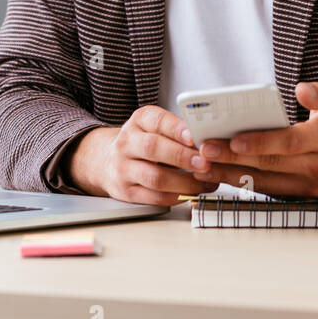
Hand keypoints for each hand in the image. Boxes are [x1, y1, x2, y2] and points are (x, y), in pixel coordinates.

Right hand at [69, 105, 214, 205]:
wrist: (106, 161)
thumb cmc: (142, 142)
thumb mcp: (155, 127)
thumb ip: (178, 131)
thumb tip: (211, 140)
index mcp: (139, 121)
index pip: (158, 121)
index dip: (177, 129)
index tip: (195, 137)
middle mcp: (127, 143)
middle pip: (154, 148)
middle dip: (183, 157)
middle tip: (206, 162)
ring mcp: (124, 169)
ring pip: (155, 177)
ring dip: (185, 182)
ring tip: (205, 181)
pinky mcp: (126, 192)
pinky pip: (154, 198)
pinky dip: (177, 196)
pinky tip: (192, 193)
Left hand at [196, 81, 317, 198]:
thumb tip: (301, 89)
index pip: (288, 143)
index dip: (260, 142)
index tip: (233, 139)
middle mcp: (317, 166)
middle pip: (270, 165)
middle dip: (233, 159)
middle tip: (204, 150)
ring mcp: (309, 186)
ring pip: (266, 183)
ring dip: (232, 175)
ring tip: (203, 165)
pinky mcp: (302, 196)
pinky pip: (270, 191)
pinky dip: (245, 185)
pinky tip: (222, 174)